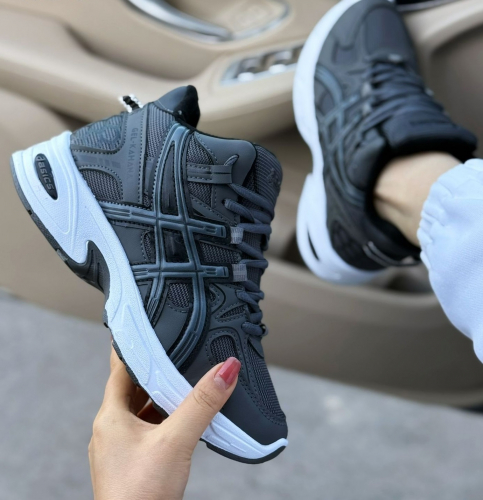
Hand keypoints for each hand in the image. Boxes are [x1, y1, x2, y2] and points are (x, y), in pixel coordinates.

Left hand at [89, 346, 240, 499]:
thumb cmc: (140, 495)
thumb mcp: (176, 440)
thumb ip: (202, 404)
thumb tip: (226, 370)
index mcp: (110, 417)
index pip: (120, 370)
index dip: (135, 350)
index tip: (150, 332)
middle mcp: (110, 430)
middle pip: (132, 389)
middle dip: (155, 374)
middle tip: (177, 356)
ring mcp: (120, 448)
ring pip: (141, 411)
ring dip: (160, 398)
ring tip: (183, 384)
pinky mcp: (131, 463)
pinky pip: (147, 430)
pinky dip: (163, 420)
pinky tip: (181, 421)